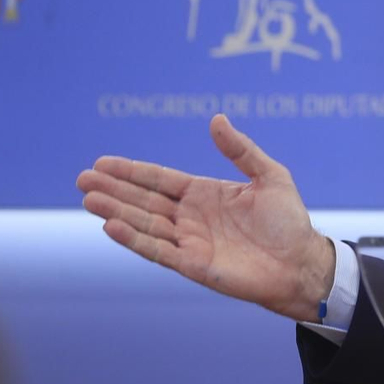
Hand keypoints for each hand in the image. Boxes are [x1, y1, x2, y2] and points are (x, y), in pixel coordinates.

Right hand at [77, 114, 334, 322]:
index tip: (102, 162)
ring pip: (144, 223)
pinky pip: (157, 250)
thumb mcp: (270, 176)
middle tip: (82, 178)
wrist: (301, 262)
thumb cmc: (289, 221)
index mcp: (205, 194)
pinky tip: (111, 226)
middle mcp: (191, 217)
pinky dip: (134, 239)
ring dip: (116, 211)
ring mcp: (189, 241)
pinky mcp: (192, 264)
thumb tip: (216, 119)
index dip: (132, 171)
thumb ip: (241, 150)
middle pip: (144, 200)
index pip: (160, 179)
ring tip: (88, 198)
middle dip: (114, 189)